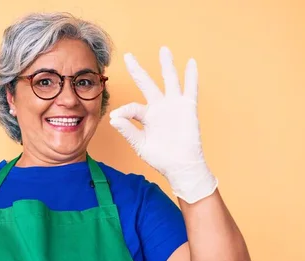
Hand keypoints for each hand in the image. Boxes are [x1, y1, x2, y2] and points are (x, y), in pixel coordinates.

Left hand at [109, 46, 216, 203]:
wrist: (180, 166)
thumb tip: (113, 117)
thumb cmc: (160, 157)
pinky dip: (191, 76)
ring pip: (169, 80)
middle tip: (128, 55)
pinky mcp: (187, 107)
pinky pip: (190, 88)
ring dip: (166, 65)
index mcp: (145, 116)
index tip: (116, 117)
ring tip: (163, 49)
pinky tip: (190, 62)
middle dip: (137, 69)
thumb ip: (128, 130)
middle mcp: (158, 107)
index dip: (123, 111)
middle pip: (146, 83)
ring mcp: (173, 105)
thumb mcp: (140, 144)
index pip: (131, 107)